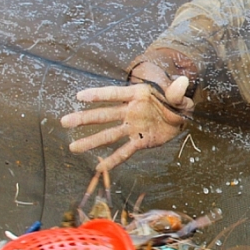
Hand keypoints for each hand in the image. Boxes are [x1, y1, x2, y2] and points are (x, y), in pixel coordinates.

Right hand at [61, 77, 192, 171]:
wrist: (180, 116)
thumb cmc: (175, 102)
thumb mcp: (179, 95)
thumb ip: (177, 92)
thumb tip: (184, 81)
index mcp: (137, 95)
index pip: (114, 94)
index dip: (98, 95)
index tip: (80, 97)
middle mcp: (130, 111)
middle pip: (104, 115)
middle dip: (85, 118)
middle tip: (65, 121)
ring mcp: (132, 126)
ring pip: (109, 134)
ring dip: (92, 141)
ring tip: (73, 147)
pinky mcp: (139, 141)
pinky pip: (125, 151)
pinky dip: (114, 160)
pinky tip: (100, 168)